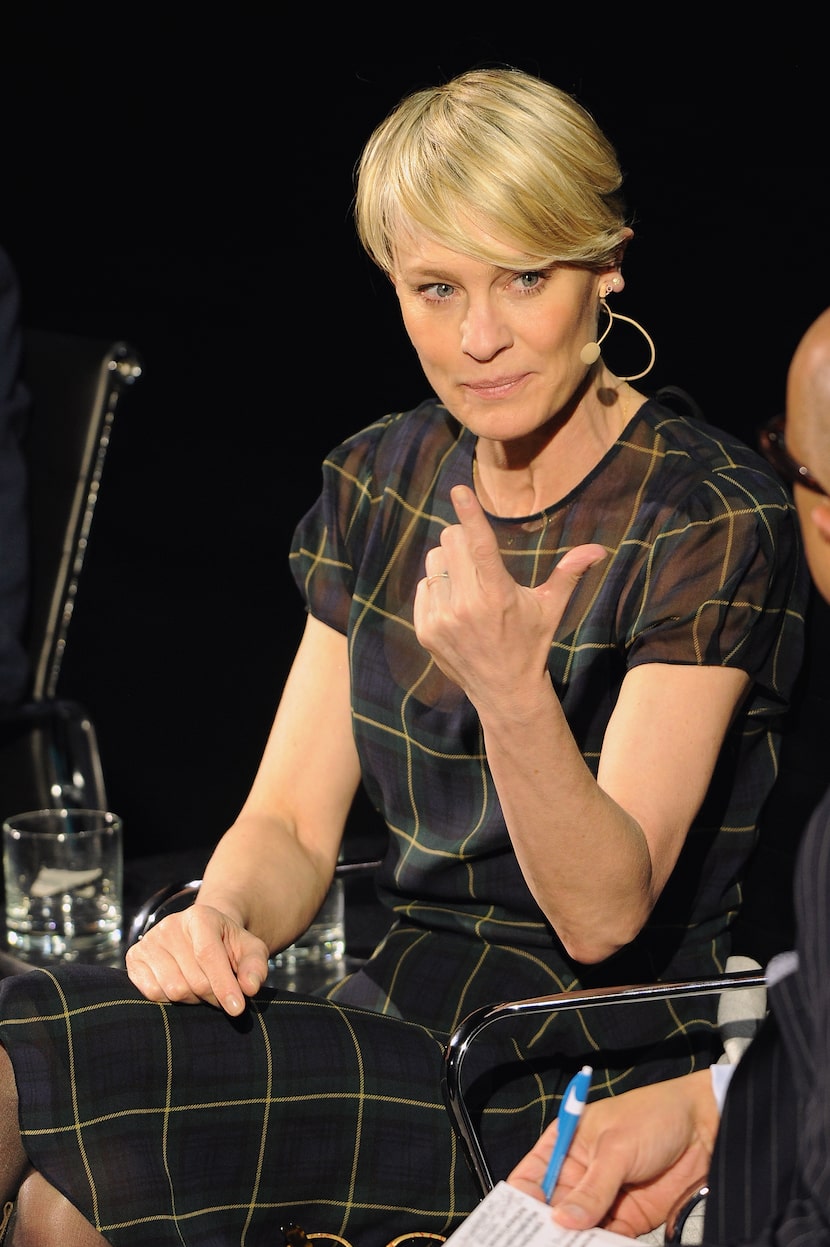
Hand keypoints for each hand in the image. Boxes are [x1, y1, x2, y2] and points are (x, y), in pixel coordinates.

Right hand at [125, 903, 269, 1015]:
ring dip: (193, 999)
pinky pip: (152, 993)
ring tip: (202, 989)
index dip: (223, 985)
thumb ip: (255, 966)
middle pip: (192, 979)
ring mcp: (149, 941)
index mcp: (200, 916)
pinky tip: (182, 988)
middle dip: (212, 995)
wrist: (201, 935)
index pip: (208, 955)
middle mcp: (170, 925)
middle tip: (222, 995)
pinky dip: (171, 1000)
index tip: (237, 1008)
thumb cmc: (228, 945)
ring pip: (173, 989)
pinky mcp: (134, 957)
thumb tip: (249, 988)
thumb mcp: (250, 950)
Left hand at [413, 485, 605, 707]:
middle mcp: (467, 605)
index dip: (470, 513)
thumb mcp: (550, 609)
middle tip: (479, 560)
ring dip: (449, 564)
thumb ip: (569, 573)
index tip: (459, 489)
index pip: (481, 544)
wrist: (504, 691)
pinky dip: (438, 588)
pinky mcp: (426, 630)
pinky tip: (456, 607)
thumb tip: (599, 549)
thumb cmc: (531, 643)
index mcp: (498, 594)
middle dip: (464, 540)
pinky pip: (424, 586)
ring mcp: (442, 619)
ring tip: (468, 587)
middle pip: (451, 541)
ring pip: (434, 561)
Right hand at [506, 1070, 717, 1236]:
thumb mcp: (616, 1147)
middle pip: (550, 1211)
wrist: (705, 1128)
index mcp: (564, 1145)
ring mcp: (602, 1199)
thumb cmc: (653, 1117)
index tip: (511, 1227)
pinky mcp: (627, 1219)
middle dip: (543, 1232)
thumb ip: (593, 1188)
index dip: (517, 1203)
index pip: (530, 1179)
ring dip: (572, 1243)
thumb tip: (563, 1221)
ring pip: (577, 1231)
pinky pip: (606, 1240)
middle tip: (538, 1245)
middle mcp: (578, 1175)